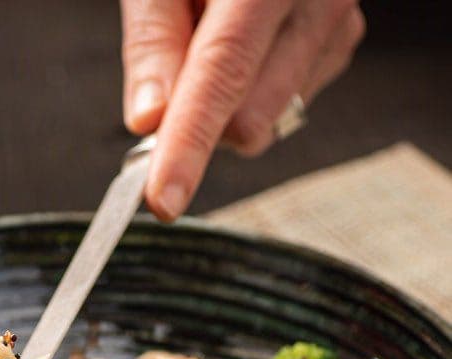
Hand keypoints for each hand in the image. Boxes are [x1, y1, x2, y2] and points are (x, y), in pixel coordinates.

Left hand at [120, 0, 364, 218]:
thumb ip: (153, 40)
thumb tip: (149, 120)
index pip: (222, 76)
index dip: (188, 146)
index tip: (163, 200)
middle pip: (248, 119)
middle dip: (199, 121)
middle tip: (171, 76)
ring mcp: (337, 25)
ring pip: (267, 121)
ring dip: (225, 103)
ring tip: (213, 36)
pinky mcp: (341, 44)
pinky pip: (285, 105)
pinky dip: (251, 89)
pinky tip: (247, 42)